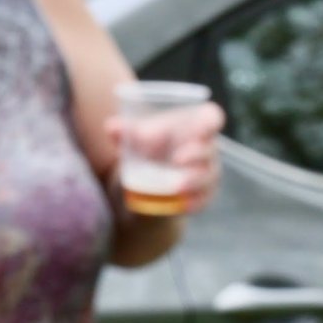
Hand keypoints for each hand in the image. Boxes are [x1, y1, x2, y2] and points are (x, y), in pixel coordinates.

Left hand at [113, 101, 224, 218]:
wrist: (149, 178)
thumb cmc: (150, 146)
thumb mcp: (137, 137)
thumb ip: (125, 130)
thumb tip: (111, 127)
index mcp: (196, 125)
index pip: (212, 118)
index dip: (209, 121)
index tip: (200, 127)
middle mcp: (207, 148)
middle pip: (209, 149)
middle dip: (196, 153)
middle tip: (177, 159)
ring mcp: (208, 173)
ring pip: (208, 176)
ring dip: (193, 181)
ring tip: (176, 186)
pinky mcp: (204, 195)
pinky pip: (204, 199)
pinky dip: (193, 202)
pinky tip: (182, 205)